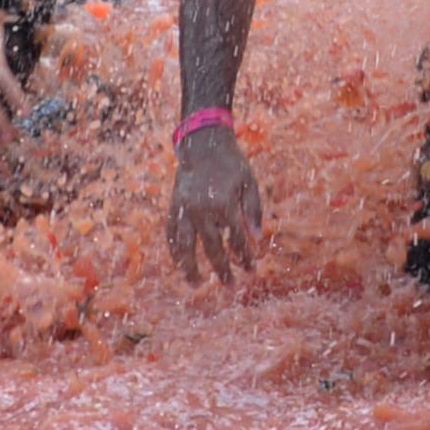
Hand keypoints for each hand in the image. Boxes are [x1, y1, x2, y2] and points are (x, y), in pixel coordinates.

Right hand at [169, 125, 263, 281]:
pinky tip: (179, 263)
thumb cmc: (232, 163)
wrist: (203, 144)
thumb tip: (258, 238)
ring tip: (196, 284)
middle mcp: (202, 211)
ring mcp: (184, 210)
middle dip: (222, 269)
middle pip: (212, 248)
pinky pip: (171, 234)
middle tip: (230, 286)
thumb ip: (254, 210)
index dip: (245, 257)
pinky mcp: (173, 207)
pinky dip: (174, 250)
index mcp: (224, 205)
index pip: (236, 239)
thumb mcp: (249, 182)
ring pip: (185, 246)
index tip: (251, 271)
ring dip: (190, 267)